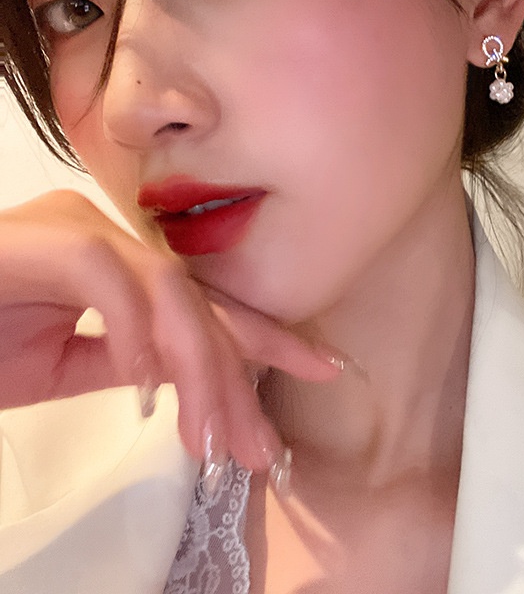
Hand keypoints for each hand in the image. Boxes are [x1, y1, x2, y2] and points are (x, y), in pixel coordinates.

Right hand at [0, 189, 339, 470]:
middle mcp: (111, 239)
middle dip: (237, 376)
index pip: (208, 304)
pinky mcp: (47, 238)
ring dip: (198, 369)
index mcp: (122, 269)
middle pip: (199, 306)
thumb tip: (187, 380)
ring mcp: (81, 230)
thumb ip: (126, 363)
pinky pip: (110, 282)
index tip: (325, 368)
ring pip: (170, 293)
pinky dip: (132, 334)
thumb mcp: (60, 367)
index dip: (268, 337)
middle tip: (258, 445)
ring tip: (211, 439)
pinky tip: (144, 390)